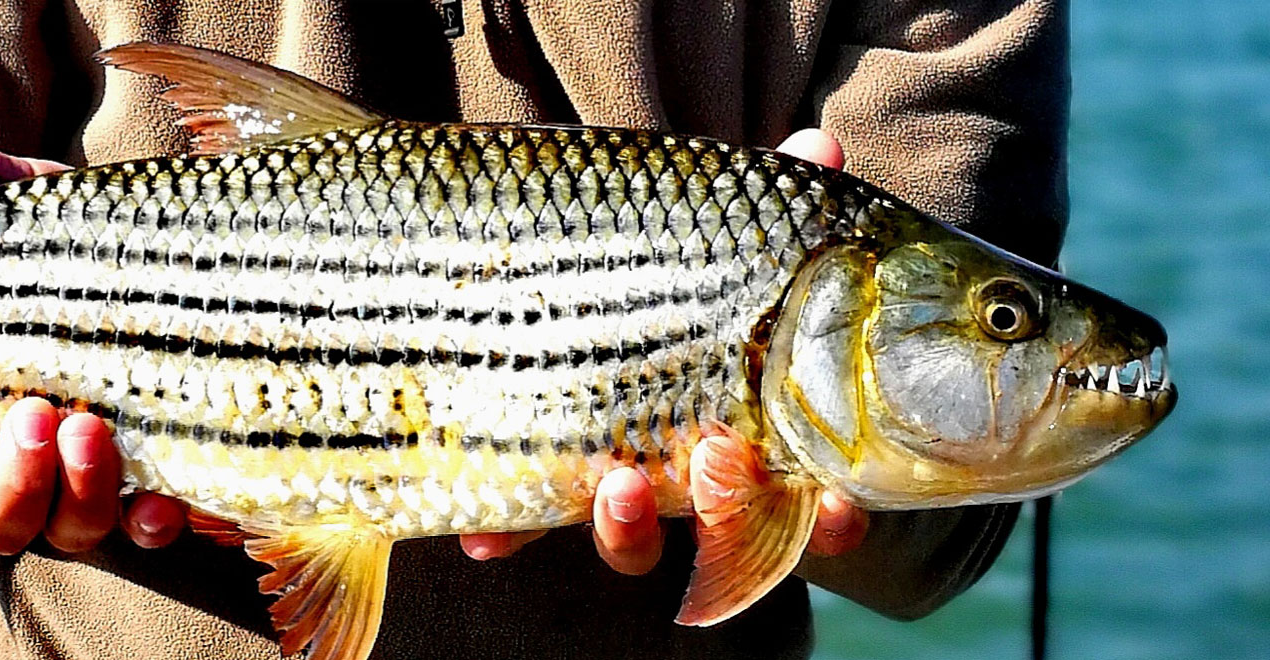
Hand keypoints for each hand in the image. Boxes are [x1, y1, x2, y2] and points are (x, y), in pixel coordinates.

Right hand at [0, 139, 187, 553]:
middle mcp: (18, 472)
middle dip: (14, 482)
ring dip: (76, 492)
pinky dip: (148, 522)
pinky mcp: (151, 486)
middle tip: (37, 413)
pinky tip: (156, 502)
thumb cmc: (57, 238)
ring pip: (68, 530)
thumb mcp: (10, 196)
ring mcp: (86, 488)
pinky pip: (146, 530)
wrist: (150, 250)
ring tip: (91, 424)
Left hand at [460, 128, 868, 570]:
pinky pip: (522, 527)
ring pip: (630, 538)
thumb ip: (777, 192)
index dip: (839, 516)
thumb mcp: (727, 219)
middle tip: (721, 467)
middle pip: (728, 529)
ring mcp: (617, 482)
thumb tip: (819, 145)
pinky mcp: (534, 478)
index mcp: (764, 427)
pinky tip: (482, 541)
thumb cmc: (681, 250)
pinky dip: (504, 537)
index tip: (842, 506)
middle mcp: (695, 470)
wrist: (565, 259)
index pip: (822, 495)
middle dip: (728, 517)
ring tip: (620, 488)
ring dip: (627, 528)